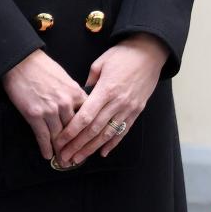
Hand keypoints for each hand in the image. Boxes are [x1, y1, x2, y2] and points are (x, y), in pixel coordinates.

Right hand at [1, 50, 87, 161]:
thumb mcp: (65, 78)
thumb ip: (73, 94)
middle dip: (75, 148)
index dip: (88, 135)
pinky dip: (45, 148)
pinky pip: (42, 136)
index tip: (89, 145)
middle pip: (74, 132)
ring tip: (63, 162)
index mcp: (76, 93)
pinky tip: (48, 155)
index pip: (87, 119)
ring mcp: (50, 110)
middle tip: (77, 159)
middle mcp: (65, 103)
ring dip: (61, 152)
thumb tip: (77, 108)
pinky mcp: (34, 114)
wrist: (21, 62)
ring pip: (58, 137)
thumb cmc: (42, 67)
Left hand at [51, 34, 168, 166]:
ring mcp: (129, 108)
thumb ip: (89, 81)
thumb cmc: (123, 55)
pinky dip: (113, 143)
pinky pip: (123, 130)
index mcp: (106, 90)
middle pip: (94, 130)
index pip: (85, 116)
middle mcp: (117, 102)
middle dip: (77, 145)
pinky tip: (102, 152)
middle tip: (65, 157)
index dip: (71, 132)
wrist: (150, 52)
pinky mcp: (137, 110)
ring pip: (108, 134)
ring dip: (92, 148)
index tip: (60, 141)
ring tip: (79, 159)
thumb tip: (80, 95)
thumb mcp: (100, 63)